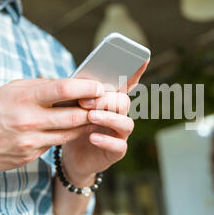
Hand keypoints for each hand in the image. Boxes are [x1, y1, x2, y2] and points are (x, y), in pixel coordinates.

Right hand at [0, 78, 103, 171]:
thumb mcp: (14, 88)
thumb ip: (42, 86)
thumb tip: (72, 85)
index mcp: (24, 98)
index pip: (63, 90)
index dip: (86, 88)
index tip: (100, 86)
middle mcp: (28, 120)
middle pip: (74, 117)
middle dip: (93, 111)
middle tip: (106, 105)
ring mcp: (29, 142)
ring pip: (69, 134)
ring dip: (85, 126)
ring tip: (95, 117)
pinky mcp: (29, 156)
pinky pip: (55, 146)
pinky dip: (66, 137)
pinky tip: (72, 130)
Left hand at [61, 60, 149, 183]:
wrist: (71, 156)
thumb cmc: (74, 125)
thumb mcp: (74, 106)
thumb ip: (81, 93)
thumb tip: (80, 80)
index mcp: (112, 100)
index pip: (127, 83)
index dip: (137, 71)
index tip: (143, 58)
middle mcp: (120, 115)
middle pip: (124, 102)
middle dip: (106, 99)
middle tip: (84, 101)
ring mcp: (120, 133)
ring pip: (126, 123)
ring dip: (109, 118)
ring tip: (90, 116)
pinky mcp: (116, 151)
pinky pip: (118, 146)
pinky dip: (107, 141)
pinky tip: (93, 138)